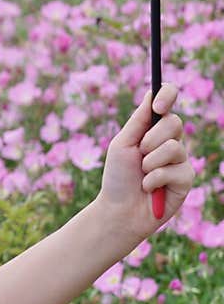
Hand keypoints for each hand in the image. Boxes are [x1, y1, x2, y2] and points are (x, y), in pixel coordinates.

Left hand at [94, 82, 196, 244]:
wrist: (118, 211)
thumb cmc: (117, 178)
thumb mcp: (122, 145)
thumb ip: (138, 121)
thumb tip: (152, 92)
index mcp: (153, 129)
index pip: (167, 100)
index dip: (167, 95)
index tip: (158, 105)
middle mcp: (170, 141)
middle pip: (174, 122)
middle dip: (150, 139)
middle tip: (139, 154)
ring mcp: (180, 160)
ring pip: (174, 147)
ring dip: (150, 163)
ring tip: (142, 175)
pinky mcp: (186, 179)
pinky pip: (174, 170)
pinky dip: (154, 179)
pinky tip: (149, 189)